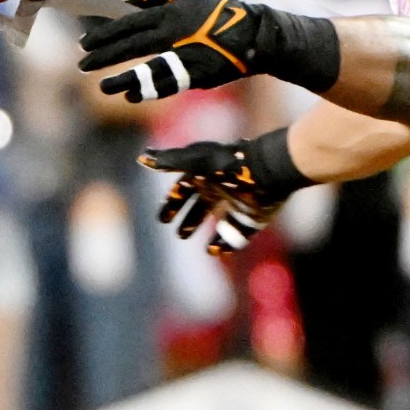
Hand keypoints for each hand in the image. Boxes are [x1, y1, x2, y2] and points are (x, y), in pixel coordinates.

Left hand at [78, 0, 339, 102]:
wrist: (256, 34)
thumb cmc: (221, 12)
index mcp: (171, 12)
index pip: (129, 24)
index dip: (105, 34)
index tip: (83, 43)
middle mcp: (175, 33)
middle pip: (132, 45)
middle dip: (105, 56)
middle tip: (82, 65)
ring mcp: (186, 55)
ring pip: (148, 68)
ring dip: (122, 78)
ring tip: (102, 87)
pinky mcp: (199, 74)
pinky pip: (169, 85)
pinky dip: (150, 90)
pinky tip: (131, 96)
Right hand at [139, 128, 311, 254]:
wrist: (268, 171)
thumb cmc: (229, 166)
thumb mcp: (195, 162)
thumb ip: (169, 161)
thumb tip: (142, 158)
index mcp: (206, 176)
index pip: (184, 190)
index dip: (172, 204)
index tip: (161, 219)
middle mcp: (221, 189)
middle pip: (201, 207)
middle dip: (189, 219)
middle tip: (179, 235)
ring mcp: (238, 205)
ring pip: (220, 222)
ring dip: (208, 233)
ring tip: (200, 246)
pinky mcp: (252, 219)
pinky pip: (238, 235)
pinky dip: (227, 244)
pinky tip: (216, 251)